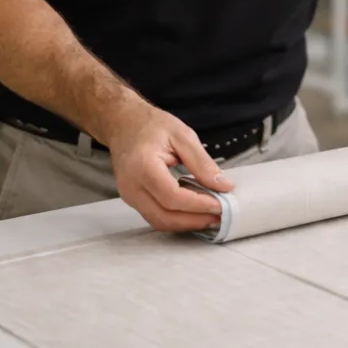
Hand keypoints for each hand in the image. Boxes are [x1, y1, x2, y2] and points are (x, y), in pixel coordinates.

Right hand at [105, 101, 233, 232]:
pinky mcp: (132, 199)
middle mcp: (132, 186)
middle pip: (164, 216)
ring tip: (210, 216)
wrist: (124, 123)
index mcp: (143, 166)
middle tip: (220, 216)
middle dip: (194, 221)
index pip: (172, 196)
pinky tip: (193, 211)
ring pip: (159, 221)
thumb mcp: (183, 135)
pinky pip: (155, 215)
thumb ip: (202, 162)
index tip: (220, 205)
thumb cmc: (151, 124)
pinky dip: (176, 218)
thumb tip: (223, 186)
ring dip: (186, 223)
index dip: (198, 205)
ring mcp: (129, 195)